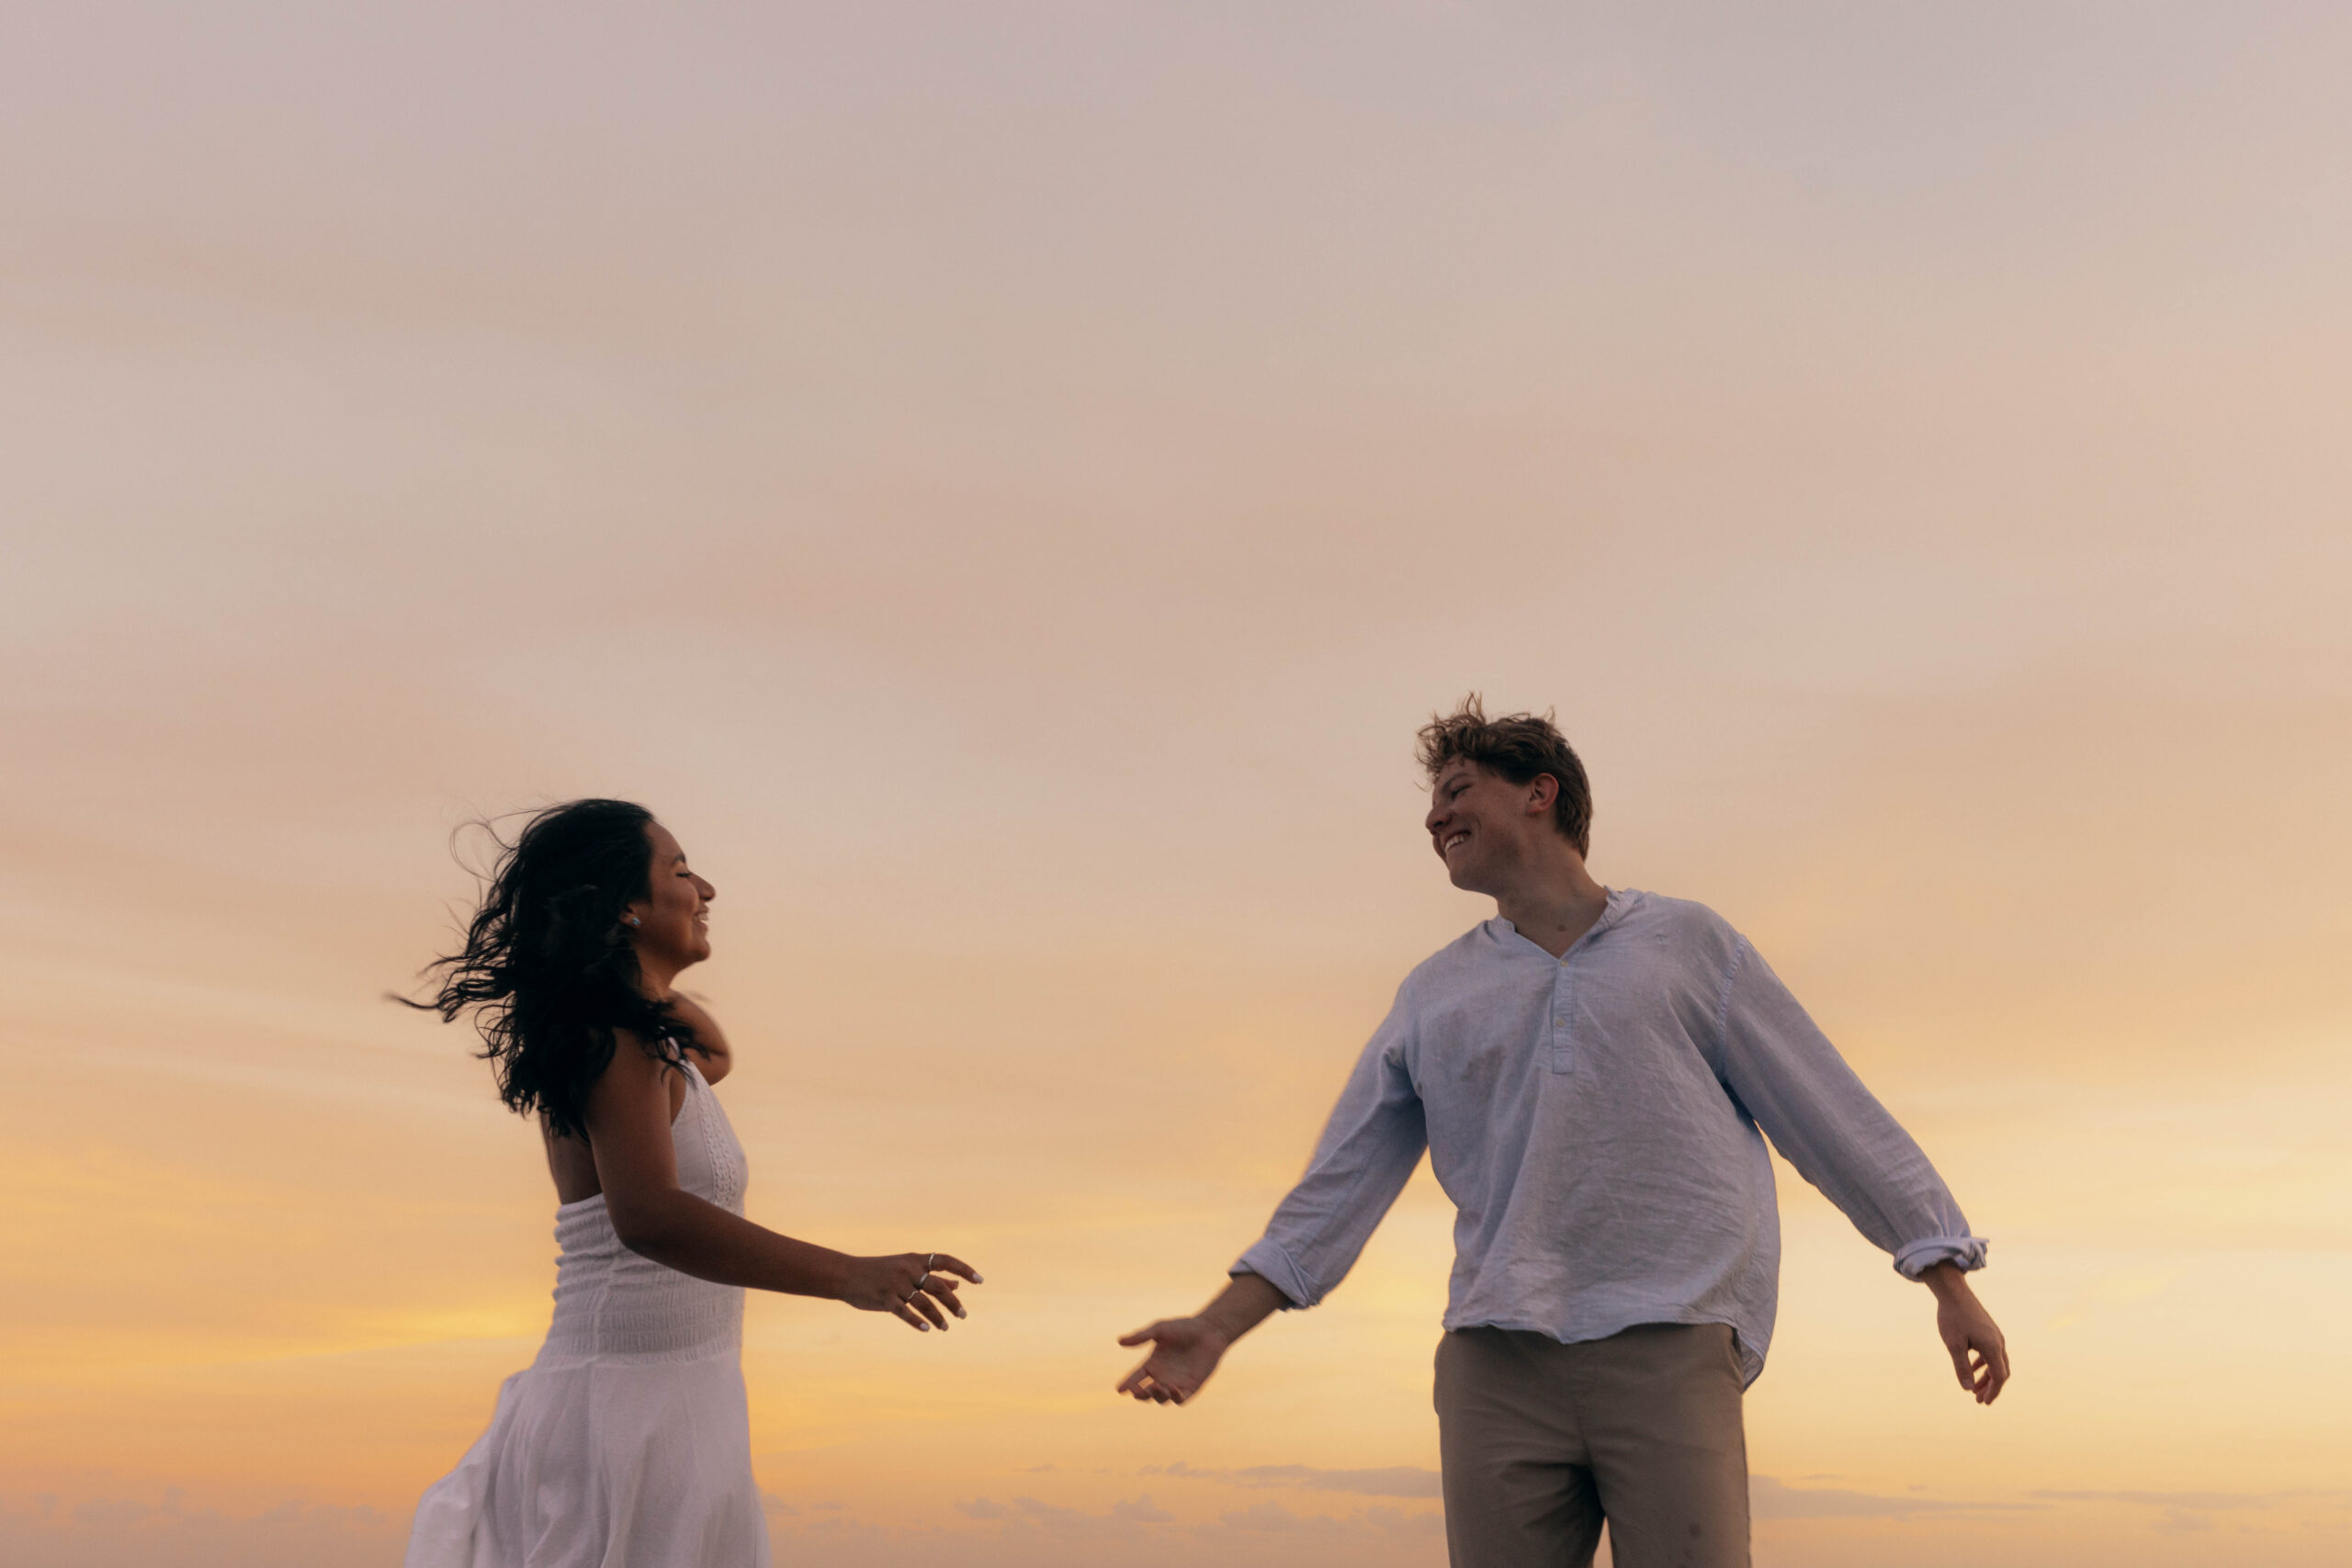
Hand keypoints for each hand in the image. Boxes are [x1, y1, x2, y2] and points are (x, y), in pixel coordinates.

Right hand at [840, 1252, 981, 1331]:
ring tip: (945, 1327)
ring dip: (937, 1317)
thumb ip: (932, 1277)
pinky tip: (926, 1330)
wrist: (846, 1274)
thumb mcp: (906, 1269)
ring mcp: (896, 1284)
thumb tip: (957, 1285)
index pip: (945, 1260)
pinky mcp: (884, 1299)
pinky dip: (916, 1321)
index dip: (964, 1269)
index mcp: (915, 1260)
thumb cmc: (880, 1271)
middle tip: (963, 1316)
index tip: (980, 1281)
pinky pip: (904, 1312)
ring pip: (924, 1302)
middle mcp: (908, 1270)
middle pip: (938, 1286)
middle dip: (953, 1303)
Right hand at [1116, 1316, 1231, 1404]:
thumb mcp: (1160, 1329)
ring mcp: (1176, 1383)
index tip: (1120, 1389)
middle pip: (1147, 1393)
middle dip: (1141, 1394)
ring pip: (1162, 1398)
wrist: (1209, 1330)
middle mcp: (1162, 1376)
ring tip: (1156, 1386)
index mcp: (1153, 1364)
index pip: (1136, 1377)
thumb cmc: (1184, 1327)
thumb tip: (1119, 1342)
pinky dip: (1176, 1398)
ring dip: (1157, 1396)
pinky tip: (1174, 1390)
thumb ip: (1141, 1336)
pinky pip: (1181, 1399)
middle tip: (1138, 1390)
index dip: (1128, 1384)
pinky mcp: (1191, 1387)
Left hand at [1923, 1262, 2008, 1404]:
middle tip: (1979, 1400)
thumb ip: (1961, 1367)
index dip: (1993, 1392)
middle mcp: (1998, 1342)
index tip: (1984, 1403)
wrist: (1954, 1292)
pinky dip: (1983, 1364)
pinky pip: (1990, 1352)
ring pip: (1996, 1362)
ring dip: (1986, 1377)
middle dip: (1991, 1387)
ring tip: (1973, 1389)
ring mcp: (1995, 1335)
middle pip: (2001, 1371)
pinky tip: (1971, 1368)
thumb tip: (1968, 1389)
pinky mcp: (1988, 1330)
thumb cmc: (1952, 1318)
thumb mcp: (1954, 1344)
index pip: (1999, 1376)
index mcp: (1992, 1347)